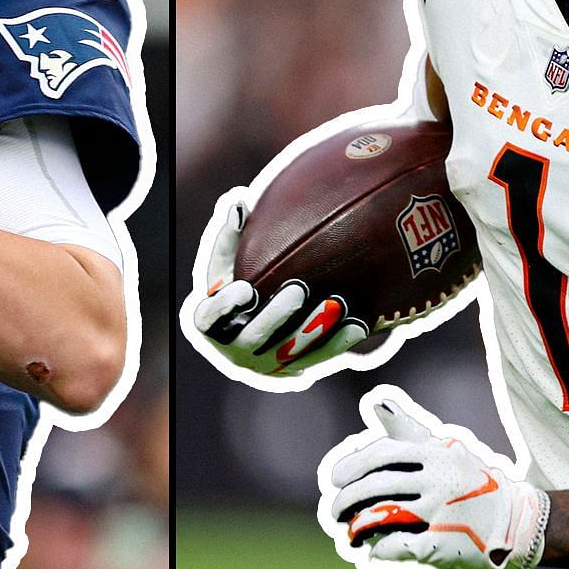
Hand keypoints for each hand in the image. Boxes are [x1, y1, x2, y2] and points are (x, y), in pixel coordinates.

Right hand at [186, 190, 367, 374]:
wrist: (253, 332)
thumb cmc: (236, 285)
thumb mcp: (226, 265)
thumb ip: (229, 237)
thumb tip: (238, 201)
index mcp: (212, 323)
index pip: (211, 319)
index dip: (227, 306)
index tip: (246, 288)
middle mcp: (236, 348)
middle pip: (255, 336)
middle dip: (277, 315)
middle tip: (298, 289)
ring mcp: (268, 362)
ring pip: (291, 351)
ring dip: (314, 329)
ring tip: (335, 303)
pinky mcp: (296, 368)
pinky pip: (320, 357)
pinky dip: (338, 342)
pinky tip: (357, 324)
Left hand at [326, 392, 548, 568]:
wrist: (519, 522)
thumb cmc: (473, 483)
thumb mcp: (445, 449)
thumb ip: (408, 430)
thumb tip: (377, 403)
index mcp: (436, 455)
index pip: (382, 455)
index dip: (352, 466)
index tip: (334, 479)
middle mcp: (437, 480)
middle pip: (375, 487)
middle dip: (346, 501)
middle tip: (335, 511)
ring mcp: (440, 512)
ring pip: (381, 516)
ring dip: (358, 527)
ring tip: (351, 533)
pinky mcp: (442, 543)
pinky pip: (397, 545)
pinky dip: (378, 549)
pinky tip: (373, 550)